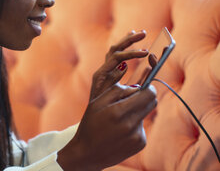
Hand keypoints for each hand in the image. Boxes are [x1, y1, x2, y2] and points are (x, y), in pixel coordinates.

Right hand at [58, 31, 156, 170]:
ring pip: (146, 114)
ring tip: (120, 117)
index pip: (148, 94)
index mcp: (119, 112)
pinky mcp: (140, 144)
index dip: (148, 87)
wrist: (87, 153)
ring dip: (137, 111)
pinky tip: (121, 130)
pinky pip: (142, 127)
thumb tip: (137, 86)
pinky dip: (134, 124)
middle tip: (133, 96)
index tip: (144, 85)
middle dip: (145, 96)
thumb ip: (117, 90)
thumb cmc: (90, 125)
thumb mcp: (97, 103)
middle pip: (152, 103)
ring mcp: (137, 136)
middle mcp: (131, 125)